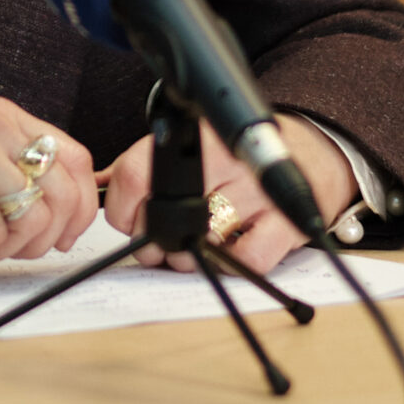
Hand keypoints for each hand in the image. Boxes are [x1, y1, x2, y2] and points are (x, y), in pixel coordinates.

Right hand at [0, 98, 98, 261]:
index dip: (79, 209)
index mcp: (5, 117)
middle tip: (2, 245)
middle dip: (41, 238)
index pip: (77, 160)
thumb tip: (66, 213)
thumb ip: (14, 173)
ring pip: (30, 218)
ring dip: (1, 245)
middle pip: (62, 194)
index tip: (60, 237)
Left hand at [99, 114, 358, 273]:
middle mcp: (226, 160)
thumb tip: (94, 184)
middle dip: (151, 241)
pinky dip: (230, 265)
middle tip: (155, 245)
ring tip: (192, 248)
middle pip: (165, 214)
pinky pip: (246, 261)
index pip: (135, 175)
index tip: (125, 220)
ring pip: (202, 241)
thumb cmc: (238, 157)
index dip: (121, 208)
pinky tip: (228, 252)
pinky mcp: (287, 223)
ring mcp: (258, 192)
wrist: (309, 154)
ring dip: (187, 257)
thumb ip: (143, 165)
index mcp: (195, 137)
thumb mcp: (192, 148)